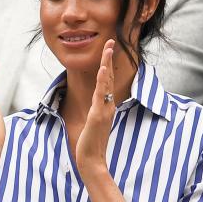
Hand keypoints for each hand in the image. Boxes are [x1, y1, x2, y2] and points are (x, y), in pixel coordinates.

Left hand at [75, 39, 116, 171]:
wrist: (92, 160)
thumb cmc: (91, 144)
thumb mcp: (93, 125)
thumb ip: (96, 114)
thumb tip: (96, 107)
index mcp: (105, 106)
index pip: (106, 81)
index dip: (107, 65)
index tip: (108, 50)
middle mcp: (107, 105)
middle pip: (108, 77)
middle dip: (109, 58)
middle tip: (111, 41)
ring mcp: (104, 110)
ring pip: (105, 82)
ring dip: (107, 63)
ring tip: (108, 47)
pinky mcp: (98, 115)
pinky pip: (100, 95)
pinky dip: (102, 81)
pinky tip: (103, 69)